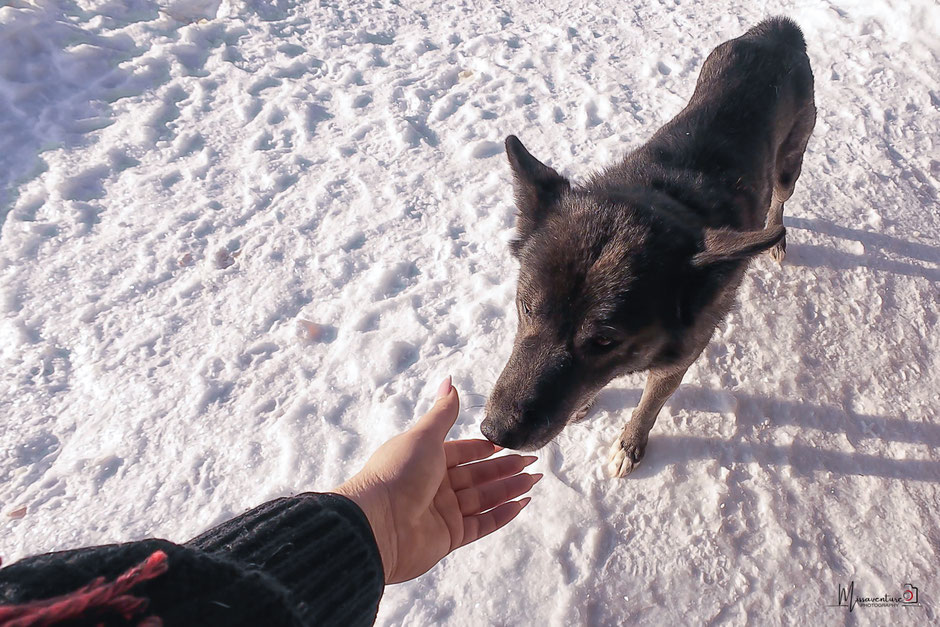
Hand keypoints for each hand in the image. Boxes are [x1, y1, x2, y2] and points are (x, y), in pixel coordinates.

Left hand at [334, 377, 540, 583]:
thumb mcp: (424, 436)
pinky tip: (523, 502)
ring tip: (535, 479)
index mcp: (426, 460)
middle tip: (532, 461)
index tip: (506, 445)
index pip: (462, 452)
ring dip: (510, 488)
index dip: (484, 449)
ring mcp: (443, 512)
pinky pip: (483, 523)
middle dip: (506, 468)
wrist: (377, 523)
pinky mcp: (450, 537)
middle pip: (478, 475)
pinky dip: (503, 514)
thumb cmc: (397, 473)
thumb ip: (443, 413)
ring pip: (484, 498)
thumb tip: (450, 380)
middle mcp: (435, 485)